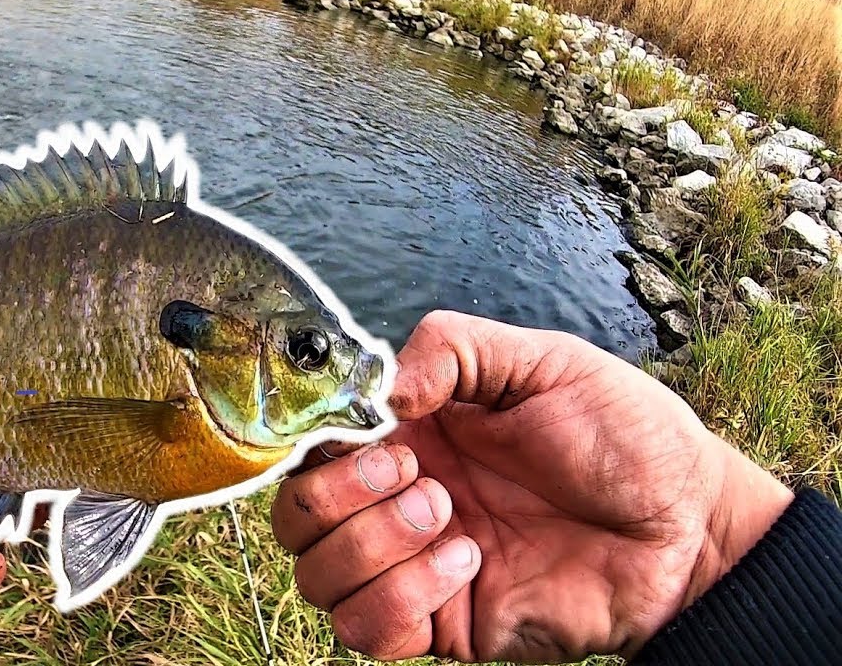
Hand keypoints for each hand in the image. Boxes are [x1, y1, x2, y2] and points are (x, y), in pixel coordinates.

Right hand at [271, 310, 792, 662]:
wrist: (686, 526)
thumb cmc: (624, 437)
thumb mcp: (542, 361)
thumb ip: (453, 348)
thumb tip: (383, 394)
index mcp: (409, 435)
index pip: (309, 450)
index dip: (321, 448)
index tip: (381, 437)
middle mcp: (396, 500)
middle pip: (293, 521)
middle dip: (340, 498)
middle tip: (421, 479)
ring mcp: (413, 566)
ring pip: (317, 579)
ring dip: (373, 546)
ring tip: (454, 520)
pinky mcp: (442, 623)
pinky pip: (366, 631)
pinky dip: (400, 599)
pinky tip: (466, 566)